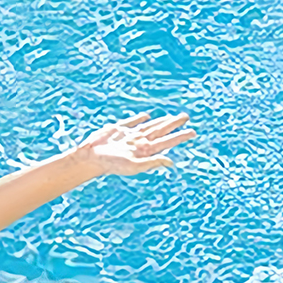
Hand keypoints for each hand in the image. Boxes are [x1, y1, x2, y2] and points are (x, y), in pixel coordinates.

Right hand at [71, 110, 195, 174]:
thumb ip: (152, 163)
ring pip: (149, 126)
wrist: (89, 158)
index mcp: (144, 150)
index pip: (166, 141)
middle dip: (173, 125)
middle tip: (185, 117)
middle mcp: (139, 142)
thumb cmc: (110, 164)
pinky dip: (140, 118)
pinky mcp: (117, 129)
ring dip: (161, 121)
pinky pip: (132, 122)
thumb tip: (171, 162)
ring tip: (172, 117)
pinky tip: (147, 116)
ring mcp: (128, 135)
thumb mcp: (133, 166)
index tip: (193, 132)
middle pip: (160, 131)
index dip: (180, 136)